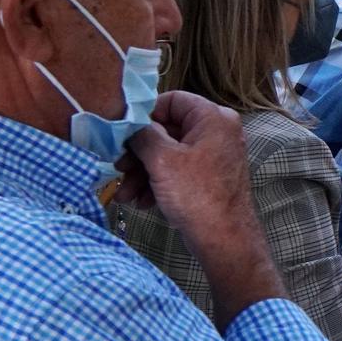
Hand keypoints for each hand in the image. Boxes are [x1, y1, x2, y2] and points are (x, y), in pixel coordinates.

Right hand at [127, 90, 282, 325]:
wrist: (223, 239)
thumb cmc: (196, 195)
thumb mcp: (162, 160)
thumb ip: (143, 133)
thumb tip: (131, 122)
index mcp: (213, 118)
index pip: (173, 100)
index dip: (146, 115)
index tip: (125, 133)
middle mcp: (217, 132)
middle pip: (167, 130)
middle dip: (139, 153)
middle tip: (118, 169)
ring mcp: (214, 155)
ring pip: (169, 154)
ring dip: (143, 173)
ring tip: (125, 194)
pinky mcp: (208, 176)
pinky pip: (178, 170)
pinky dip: (158, 183)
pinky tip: (141, 202)